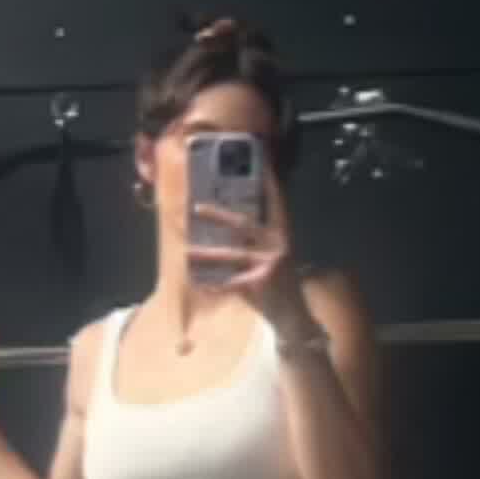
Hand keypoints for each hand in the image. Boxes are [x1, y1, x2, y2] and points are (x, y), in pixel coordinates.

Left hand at [188, 189, 310, 334]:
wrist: (292, 316)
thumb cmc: (278, 283)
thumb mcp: (272, 256)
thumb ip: (255, 240)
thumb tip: (227, 222)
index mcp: (281, 233)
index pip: (274, 202)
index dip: (267, 183)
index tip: (256, 162)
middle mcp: (278, 243)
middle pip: (243, 224)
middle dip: (218, 215)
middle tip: (195, 207)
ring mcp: (270, 262)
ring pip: (231, 255)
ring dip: (207, 253)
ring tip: (186, 252)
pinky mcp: (262, 282)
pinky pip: (232, 282)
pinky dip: (216, 284)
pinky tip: (200, 284)